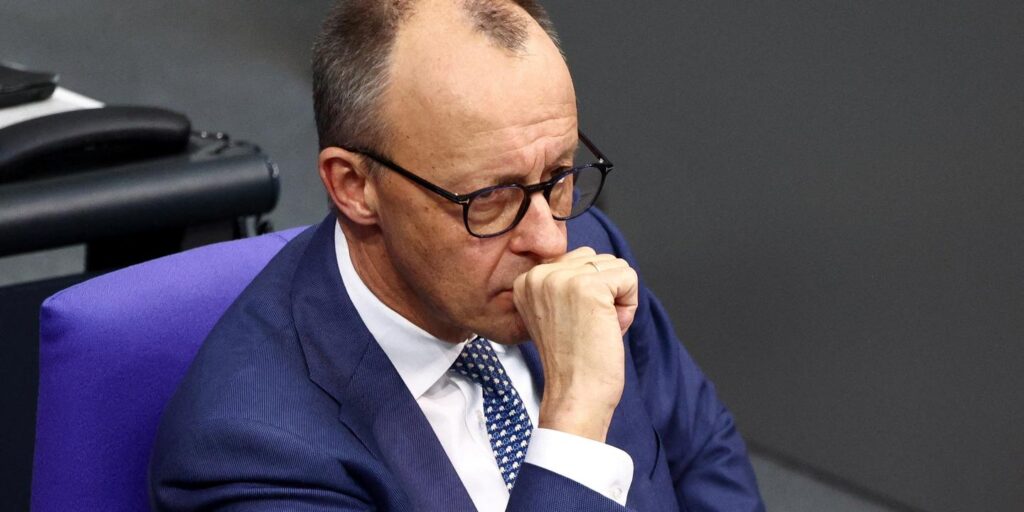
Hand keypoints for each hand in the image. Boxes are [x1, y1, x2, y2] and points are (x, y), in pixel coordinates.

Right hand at [512, 247, 638, 441]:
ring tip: (597, 328)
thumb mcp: (555, 313)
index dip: (589, 295)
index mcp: (527, 280)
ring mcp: (562, 278)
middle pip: (598, 260)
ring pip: (615, 267)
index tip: (574, 324)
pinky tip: (609, 328)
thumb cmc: (572, 362)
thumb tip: (596, 262)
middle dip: (606, 293)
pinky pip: (629, 278)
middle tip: (588, 328)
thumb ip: (565, 285)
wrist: (574, 394)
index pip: (578, 261)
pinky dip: (629, 306)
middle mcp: (539, 274)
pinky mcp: (588, 286)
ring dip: (617, 299)